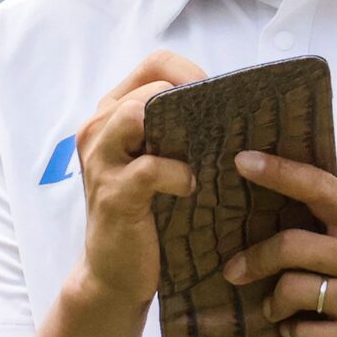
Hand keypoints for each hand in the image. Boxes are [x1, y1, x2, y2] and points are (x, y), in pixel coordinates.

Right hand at [67, 51, 203, 312]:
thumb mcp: (157, 162)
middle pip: (150, 84)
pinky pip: (151, 168)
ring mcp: (101, 161)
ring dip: (183, 134)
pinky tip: (190, 188)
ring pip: (136, 115)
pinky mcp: (113, 194)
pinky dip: (179, 175)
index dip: (193, 73)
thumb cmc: (147, 214)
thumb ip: (178, 130)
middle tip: (220, 133)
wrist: (115, 273)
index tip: (219, 101)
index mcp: (111, 114)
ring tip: (200, 160)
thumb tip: (238, 106)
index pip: (155, 63)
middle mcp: (98, 130)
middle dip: (195, 103)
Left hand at [221, 150, 336, 336]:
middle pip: (291, 246)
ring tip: (281, 310)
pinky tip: (307, 333)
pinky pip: (300, 332)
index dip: (280, 172)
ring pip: (290, 290)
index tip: (242, 161)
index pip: (321, 188)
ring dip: (274, 304)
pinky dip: (291, 334)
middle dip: (254, 260)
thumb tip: (260, 213)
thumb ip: (330, 230)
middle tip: (234, 272)